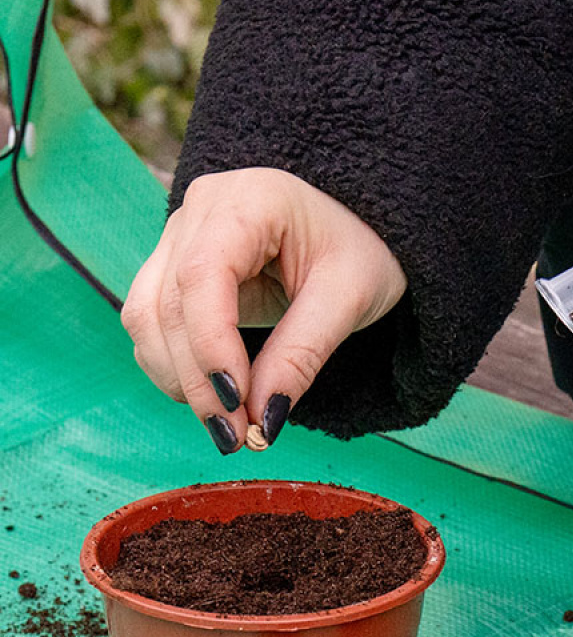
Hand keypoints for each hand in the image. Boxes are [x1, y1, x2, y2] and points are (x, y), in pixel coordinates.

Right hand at [121, 168, 406, 452]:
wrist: (359, 228)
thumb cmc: (361, 252)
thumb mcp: (349, 299)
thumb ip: (302, 355)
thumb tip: (263, 420)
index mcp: (250, 200)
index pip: (203, 274)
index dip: (210, 345)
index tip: (235, 404)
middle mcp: (202, 209)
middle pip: (168, 302)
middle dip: (196, 379)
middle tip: (235, 437)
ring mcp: (181, 236)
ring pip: (147, 316)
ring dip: (178, 379)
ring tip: (227, 427)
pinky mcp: (175, 266)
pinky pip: (154, 323)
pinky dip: (176, 367)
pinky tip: (212, 398)